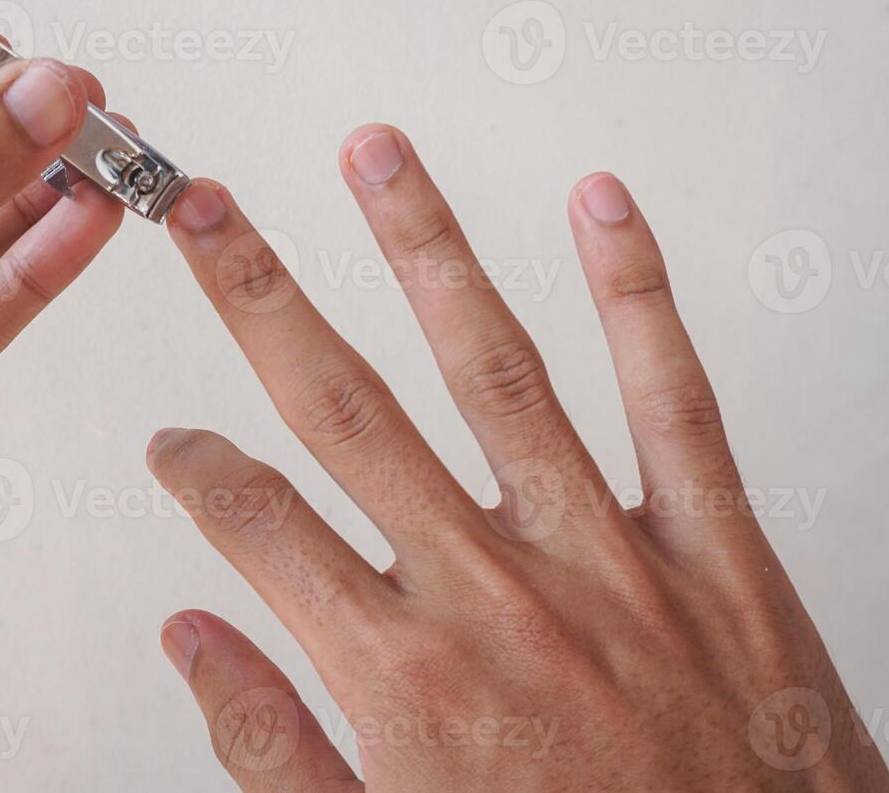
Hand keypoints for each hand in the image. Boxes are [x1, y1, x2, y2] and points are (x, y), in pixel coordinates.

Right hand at [148, 125, 888, 791]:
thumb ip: (272, 747)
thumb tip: (190, 635)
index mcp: (400, 676)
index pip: (256, 523)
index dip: (194, 467)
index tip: (170, 439)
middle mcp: (492, 596)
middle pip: (345, 410)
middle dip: (259, 297)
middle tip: (206, 208)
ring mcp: (609, 562)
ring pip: (495, 371)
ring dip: (425, 250)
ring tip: (376, 155)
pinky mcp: (719, 558)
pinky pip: (676, 402)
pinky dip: (639, 295)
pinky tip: (602, 205)